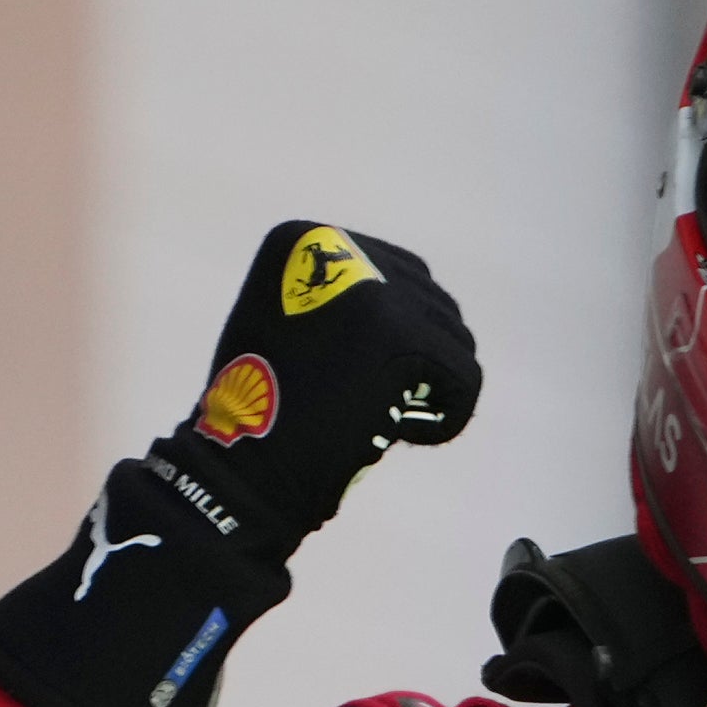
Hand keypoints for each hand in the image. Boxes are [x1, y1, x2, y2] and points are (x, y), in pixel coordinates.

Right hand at [153, 222, 481, 543]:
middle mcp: (340, 247)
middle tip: (368, 402)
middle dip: (416, 361)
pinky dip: (447, 416)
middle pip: (432, 303)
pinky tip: (401, 434)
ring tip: (377, 416)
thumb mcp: (288, 323)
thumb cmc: (263, 412)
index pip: (399, 277)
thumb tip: (423, 303)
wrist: (241, 467)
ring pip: (454, 338)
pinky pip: (466, 377)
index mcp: (306, 238)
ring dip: (429, 388)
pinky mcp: (403, 335)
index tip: (350, 378)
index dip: (392, 339)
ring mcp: (374, 289)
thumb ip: (342, 299)